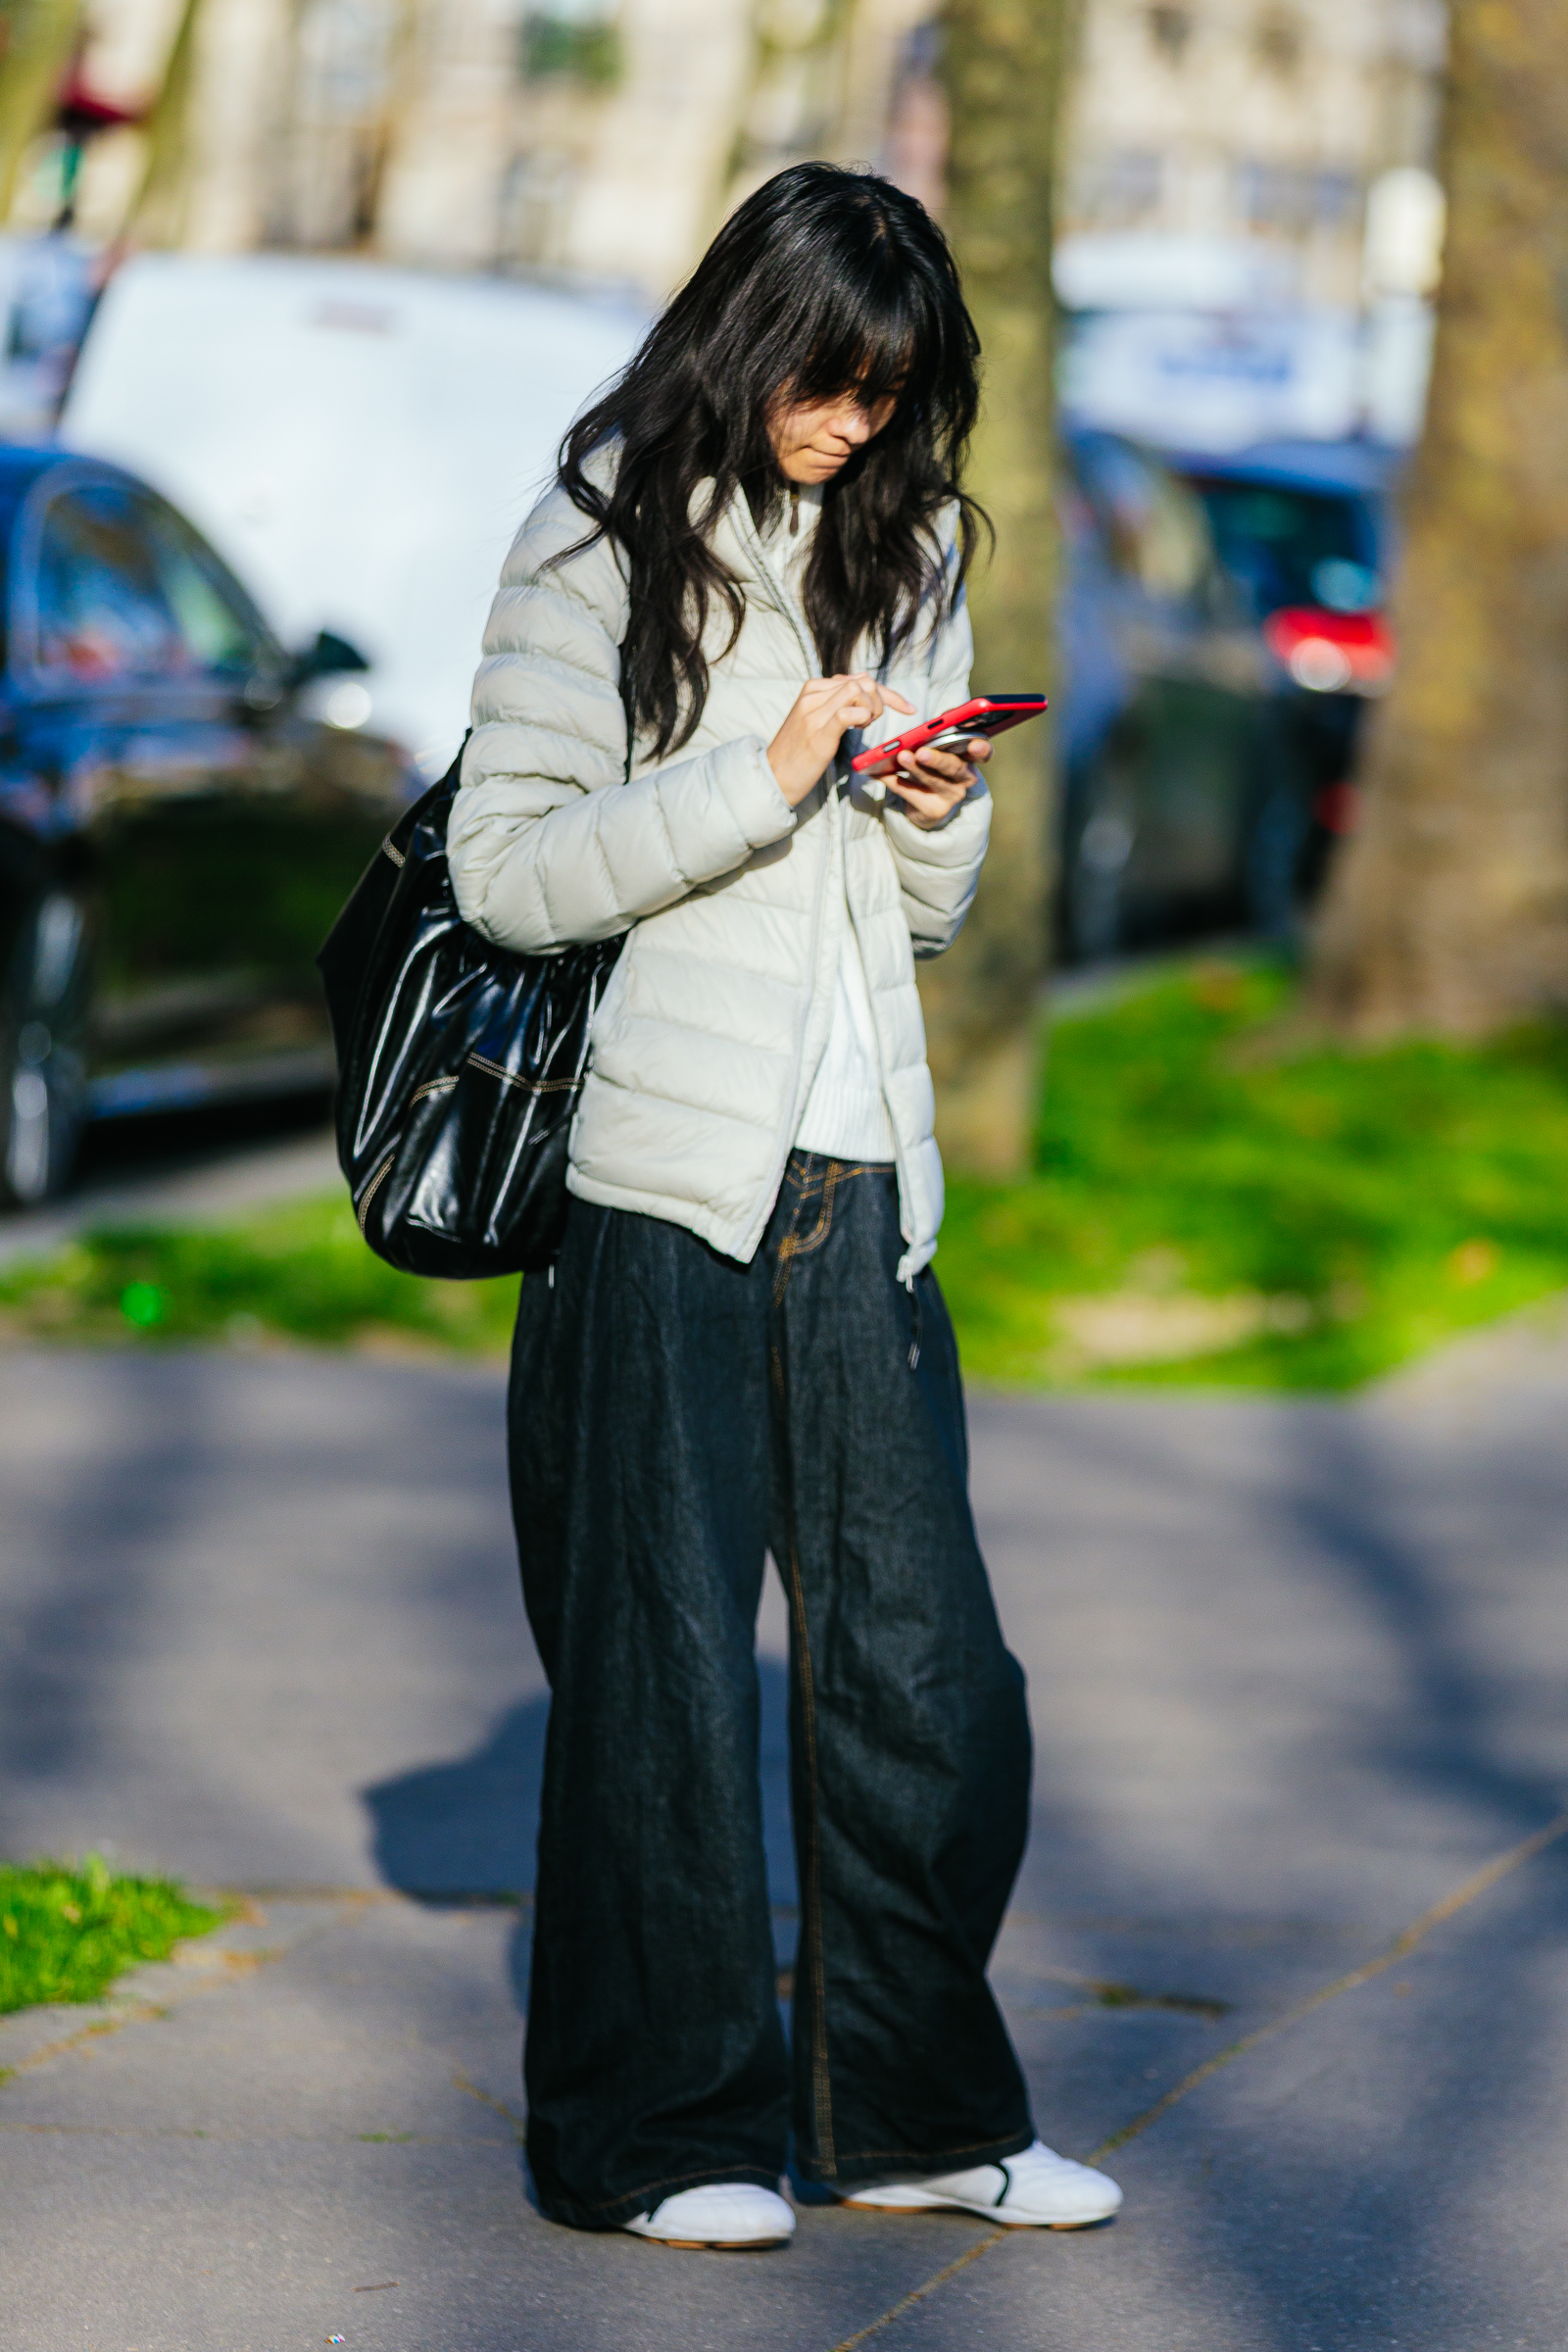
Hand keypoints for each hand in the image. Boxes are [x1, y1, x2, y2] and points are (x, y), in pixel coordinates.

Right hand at [767, 674, 914, 806]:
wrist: (774, 777)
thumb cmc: (799, 752)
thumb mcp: (817, 720)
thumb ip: (837, 703)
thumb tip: (865, 693)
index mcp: (814, 688)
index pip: (859, 678)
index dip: (888, 692)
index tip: (907, 707)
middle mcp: (813, 694)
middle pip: (863, 681)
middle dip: (882, 700)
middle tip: (874, 723)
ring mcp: (814, 712)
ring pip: (858, 691)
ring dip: (873, 709)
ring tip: (865, 727)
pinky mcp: (818, 733)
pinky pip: (849, 713)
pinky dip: (863, 719)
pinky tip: (859, 730)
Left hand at [888, 736, 990, 828]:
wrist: (927, 805)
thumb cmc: (934, 766)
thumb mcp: (940, 750)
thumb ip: (938, 734)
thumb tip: (924, 725)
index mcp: (969, 758)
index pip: (983, 753)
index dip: (981, 749)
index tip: (973, 744)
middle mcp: (964, 778)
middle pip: (954, 767)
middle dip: (937, 759)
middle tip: (921, 752)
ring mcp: (950, 796)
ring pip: (931, 780)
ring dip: (914, 768)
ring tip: (901, 756)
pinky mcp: (933, 810)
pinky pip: (911, 793)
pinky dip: (892, 780)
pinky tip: (879, 772)